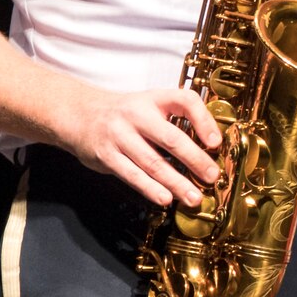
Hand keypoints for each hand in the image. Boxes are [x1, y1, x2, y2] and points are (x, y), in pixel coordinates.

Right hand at [58, 87, 222, 207]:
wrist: (80, 114)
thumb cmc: (124, 114)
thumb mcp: (150, 105)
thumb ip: (175, 120)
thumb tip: (209, 147)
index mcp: (154, 98)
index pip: (185, 101)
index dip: (204, 120)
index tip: (216, 142)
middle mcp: (137, 114)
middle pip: (171, 137)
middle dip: (195, 159)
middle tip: (211, 176)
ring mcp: (120, 135)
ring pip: (152, 162)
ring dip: (176, 182)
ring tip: (193, 197)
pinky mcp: (107, 155)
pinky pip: (132, 175)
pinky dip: (150, 188)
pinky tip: (165, 198)